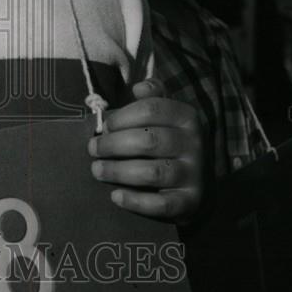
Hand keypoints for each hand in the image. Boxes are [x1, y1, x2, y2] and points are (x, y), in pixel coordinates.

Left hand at [87, 79, 205, 222]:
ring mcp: (194, 174)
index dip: (121, 117)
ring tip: (97, 170)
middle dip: (113, 145)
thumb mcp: (167, 115)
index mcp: (187, 117)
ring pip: (152, 173)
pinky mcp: (190, 202)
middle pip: (148, 141)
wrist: (198, 183)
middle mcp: (194, 144)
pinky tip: (115, 196)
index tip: (104, 127)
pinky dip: (135, 201)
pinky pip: (161, 204)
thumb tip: (139, 87)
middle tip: (93, 149)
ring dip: (118, 171)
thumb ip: (153, 98)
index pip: (151, 110)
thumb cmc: (170, 141)